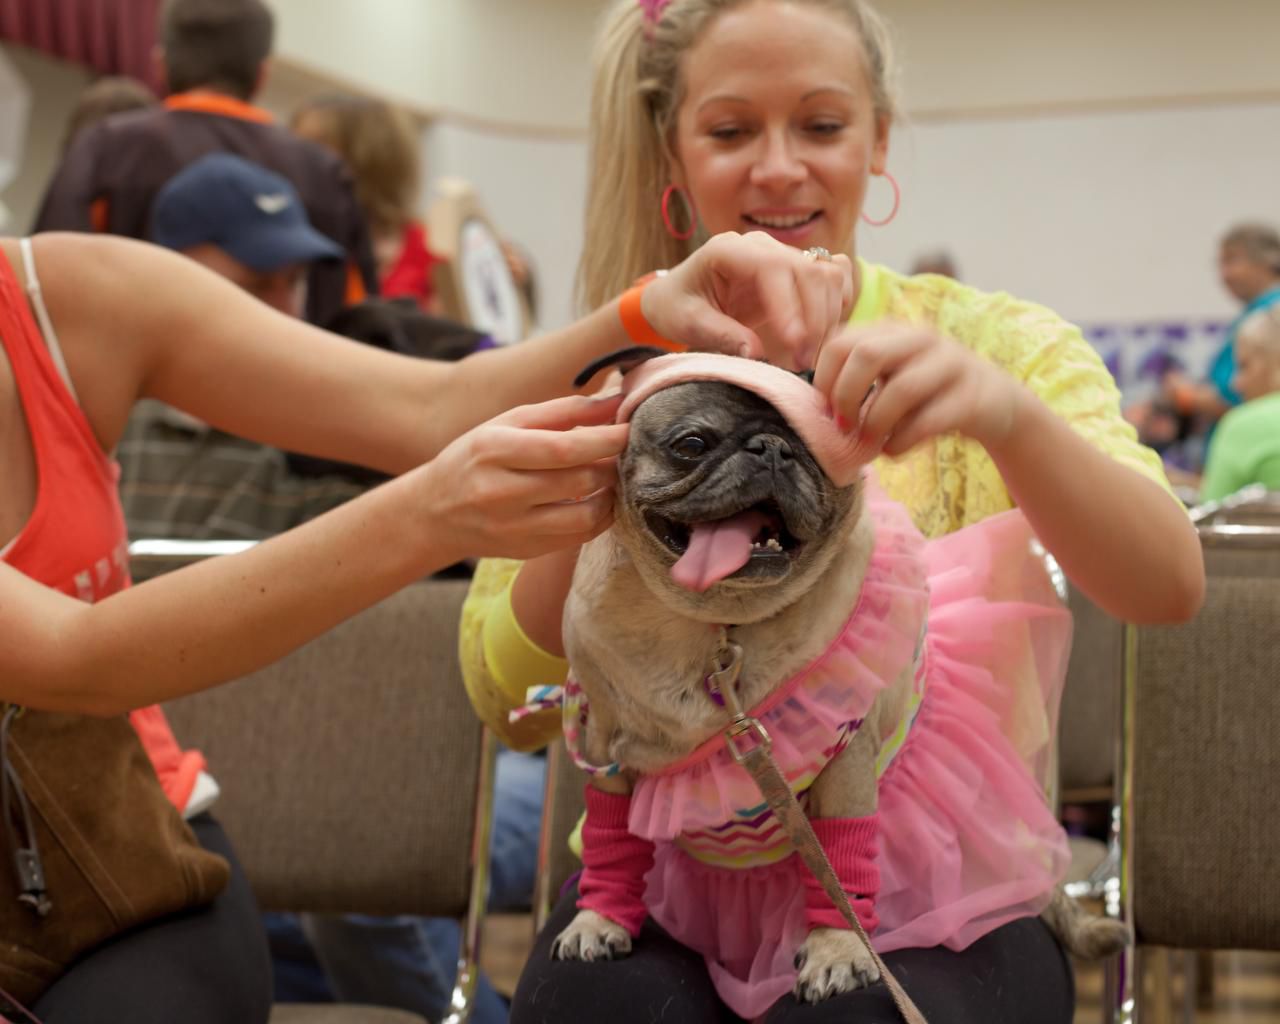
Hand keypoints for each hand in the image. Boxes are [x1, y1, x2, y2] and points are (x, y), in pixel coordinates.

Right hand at [420, 393, 627, 560]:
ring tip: (611, 477)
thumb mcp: (508, 424)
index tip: (629, 429)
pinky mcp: (526, 550)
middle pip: (578, 481)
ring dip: (611, 495)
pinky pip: (579, 537)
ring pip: (585, 516)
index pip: (563, 449)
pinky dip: (599, 517)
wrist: (434, 512)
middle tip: (621, 453)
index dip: (605, 440)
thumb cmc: (477, 457)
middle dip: (610, 465)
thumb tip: (616, 401)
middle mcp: (500, 493)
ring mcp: (513, 528)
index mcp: (493, 451)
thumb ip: (563, 410)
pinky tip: (598, 500)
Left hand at [642, 232, 852, 369]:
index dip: (790, 306)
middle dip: (813, 319)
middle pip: (808, 271)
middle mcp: (761, 246)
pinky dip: (836, 305)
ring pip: (827, 274)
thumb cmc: (677, 307)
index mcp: (729, 250)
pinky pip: (834, 277)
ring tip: (809, 355)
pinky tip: (822, 334)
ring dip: (827, 317)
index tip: (794, 344)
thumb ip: (720, 334)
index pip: (773, 268)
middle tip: (802, 362)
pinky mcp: (796, 270)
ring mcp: (783, 254)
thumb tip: (756, 353)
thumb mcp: (688, 323)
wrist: (678, 297)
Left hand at [813, 323, 1023, 456]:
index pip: (841, 340)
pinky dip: (901, 443)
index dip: (823, 377)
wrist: (996, 405)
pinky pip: (927, 422)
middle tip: (843, 426)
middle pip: (867, 354)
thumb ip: (856, 380)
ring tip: (870, 442)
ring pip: (900, 389)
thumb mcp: (890, 377)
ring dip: (875, 424)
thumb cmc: (928, 395)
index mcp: (893, 330)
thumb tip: (813, 408)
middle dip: (845, 396)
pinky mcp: (972, 398)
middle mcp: (921, 338)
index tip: (824, 408)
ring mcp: (951, 364)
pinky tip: (894, 450)